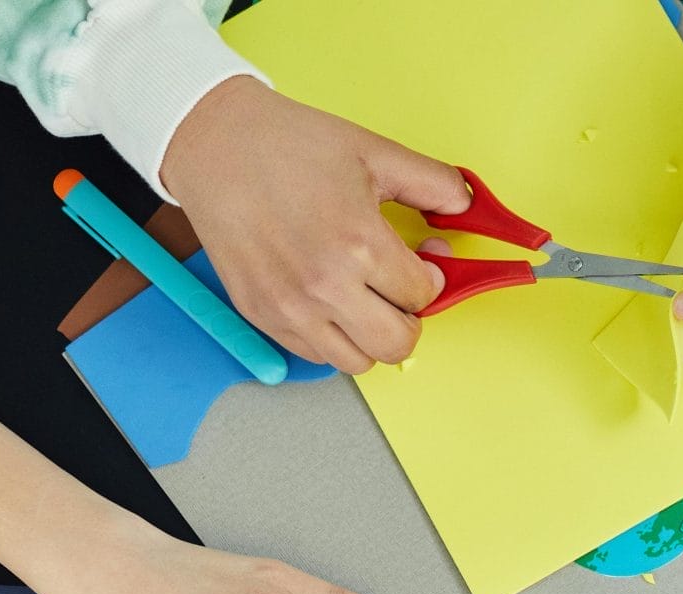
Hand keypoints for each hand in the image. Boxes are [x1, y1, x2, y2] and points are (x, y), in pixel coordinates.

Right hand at [161, 76, 467, 371]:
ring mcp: (289, 307)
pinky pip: (315, 355)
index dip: (431, 276)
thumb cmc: (289, 144)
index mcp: (358, 245)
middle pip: (397, 344)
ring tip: (363, 297)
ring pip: (358, 362)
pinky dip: (331, 338)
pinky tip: (328, 300)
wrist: (214, 143)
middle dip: (409, 318)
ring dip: (370, 335)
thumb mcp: (373, 152)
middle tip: (399, 289)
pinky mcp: (260, 315)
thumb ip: (432, 183)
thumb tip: (467, 207)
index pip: (422, 296)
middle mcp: (324, 287)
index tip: (421, 260)